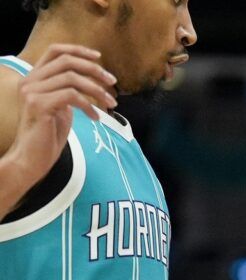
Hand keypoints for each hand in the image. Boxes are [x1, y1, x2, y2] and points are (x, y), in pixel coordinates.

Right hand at [3, 47, 114, 193]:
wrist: (32, 158)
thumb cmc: (47, 136)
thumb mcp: (60, 108)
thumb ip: (68, 92)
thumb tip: (88, 83)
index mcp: (33, 78)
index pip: (55, 51)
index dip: (78, 50)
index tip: (99, 57)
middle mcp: (30, 80)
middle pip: (67, 61)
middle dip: (94, 70)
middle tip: (112, 82)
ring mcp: (32, 91)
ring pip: (72, 78)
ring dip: (96, 90)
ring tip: (110, 103)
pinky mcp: (39, 105)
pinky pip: (72, 96)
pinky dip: (89, 105)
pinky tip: (95, 118)